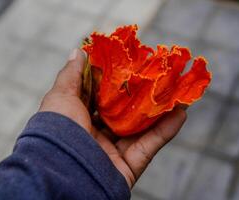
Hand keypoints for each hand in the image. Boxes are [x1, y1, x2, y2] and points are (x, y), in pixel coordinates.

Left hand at [39, 49, 186, 188]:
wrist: (61, 173)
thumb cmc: (57, 130)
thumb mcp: (61, 97)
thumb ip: (72, 75)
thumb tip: (80, 52)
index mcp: (79, 121)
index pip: (102, 99)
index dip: (116, 83)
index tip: (132, 67)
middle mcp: (95, 137)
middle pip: (124, 114)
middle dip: (142, 97)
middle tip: (159, 79)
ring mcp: (113, 153)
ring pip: (141, 130)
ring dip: (160, 112)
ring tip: (177, 92)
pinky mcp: (128, 167)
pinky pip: (150, 147)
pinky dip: (166, 131)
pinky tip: (181, 113)